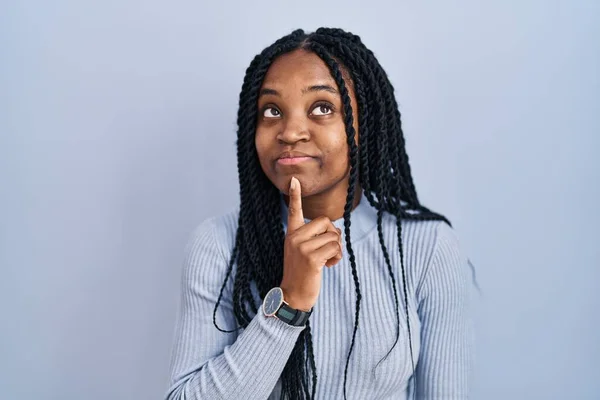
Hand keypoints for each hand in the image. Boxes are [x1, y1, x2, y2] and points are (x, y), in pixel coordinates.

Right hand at [280, 177, 342, 310]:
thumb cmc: (302, 274)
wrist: (293, 295)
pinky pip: (334, 248)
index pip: (294, 211)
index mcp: (291, 234)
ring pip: (333, 236)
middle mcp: (295, 237)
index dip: (295, 195)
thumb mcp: (302, 252)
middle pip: (326, 222)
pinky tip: (329, 266)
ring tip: (327, 261)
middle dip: (334, 235)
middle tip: (329, 250)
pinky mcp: (311, 258)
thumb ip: (313, 238)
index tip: (294, 180)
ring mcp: (302, 247)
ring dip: (336, 249)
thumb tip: (335, 231)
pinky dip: (337, 257)